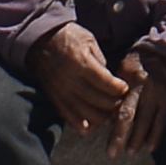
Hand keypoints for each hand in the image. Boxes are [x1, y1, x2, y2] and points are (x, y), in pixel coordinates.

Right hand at [29, 28, 140, 145]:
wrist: (40, 39)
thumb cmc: (69, 36)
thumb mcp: (89, 40)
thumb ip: (100, 61)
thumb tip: (110, 80)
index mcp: (80, 62)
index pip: (104, 81)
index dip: (117, 88)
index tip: (125, 89)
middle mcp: (69, 78)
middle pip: (95, 98)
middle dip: (111, 104)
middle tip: (121, 104)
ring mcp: (60, 89)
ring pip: (82, 110)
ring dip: (98, 118)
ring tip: (109, 119)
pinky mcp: (53, 96)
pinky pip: (66, 114)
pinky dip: (78, 123)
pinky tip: (88, 128)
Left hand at [110, 53, 165, 161]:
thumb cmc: (146, 57)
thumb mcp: (126, 63)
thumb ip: (116, 83)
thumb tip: (104, 104)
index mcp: (126, 77)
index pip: (113, 101)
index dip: (105, 117)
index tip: (97, 130)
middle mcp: (140, 86)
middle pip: (127, 114)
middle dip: (118, 136)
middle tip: (111, 153)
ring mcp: (156, 93)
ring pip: (144, 121)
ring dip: (137, 139)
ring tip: (129, 152)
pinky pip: (162, 120)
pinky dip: (156, 135)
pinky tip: (150, 147)